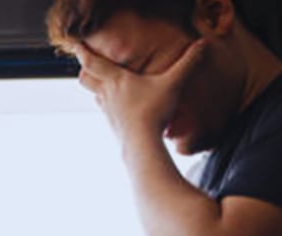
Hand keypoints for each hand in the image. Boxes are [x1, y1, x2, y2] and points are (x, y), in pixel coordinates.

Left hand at [74, 39, 207, 140]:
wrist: (141, 146)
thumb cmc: (154, 112)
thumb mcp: (173, 85)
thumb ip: (188, 64)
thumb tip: (205, 43)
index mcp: (116, 80)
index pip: (91, 62)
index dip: (83, 52)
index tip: (77, 45)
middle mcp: (107, 95)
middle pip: (85, 79)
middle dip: (86, 70)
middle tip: (90, 63)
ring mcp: (108, 112)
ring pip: (95, 96)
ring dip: (98, 89)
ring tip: (107, 85)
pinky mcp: (113, 126)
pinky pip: (107, 113)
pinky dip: (110, 107)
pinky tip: (121, 109)